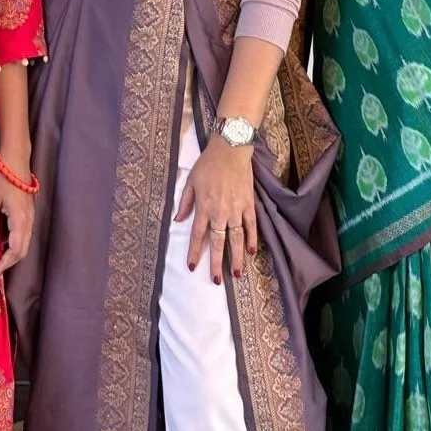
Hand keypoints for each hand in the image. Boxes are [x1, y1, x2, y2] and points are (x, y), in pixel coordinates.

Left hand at [0, 160, 34, 277]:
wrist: (15, 158)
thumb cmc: (0, 179)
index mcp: (20, 221)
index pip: (15, 251)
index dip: (4, 265)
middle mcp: (29, 221)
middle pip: (23, 250)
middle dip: (9, 262)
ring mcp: (31, 215)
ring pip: (24, 241)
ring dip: (12, 252)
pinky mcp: (29, 210)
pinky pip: (24, 232)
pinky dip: (14, 241)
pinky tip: (1, 239)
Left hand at [175, 137, 256, 282]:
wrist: (230, 149)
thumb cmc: (208, 164)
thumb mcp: (191, 181)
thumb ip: (186, 202)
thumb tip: (178, 220)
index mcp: (204, 207)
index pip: (198, 235)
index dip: (195, 252)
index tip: (192, 267)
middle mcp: (220, 212)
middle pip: (218, 242)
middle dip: (217, 263)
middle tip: (217, 280)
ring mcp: (236, 209)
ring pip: (236, 238)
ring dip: (236, 257)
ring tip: (236, 273)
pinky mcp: (248, 204)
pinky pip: (251, 225)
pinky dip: (252, 239)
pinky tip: (251, 252)